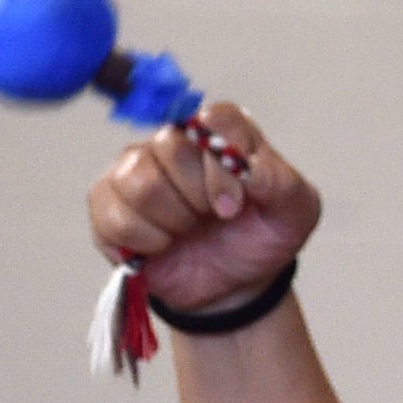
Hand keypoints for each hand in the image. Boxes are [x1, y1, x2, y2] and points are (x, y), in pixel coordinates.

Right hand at [87, 101, 319, 311]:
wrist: (235, 282)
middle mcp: (173, 140)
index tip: (234, 206)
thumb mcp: (295, 213)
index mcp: (222, 132)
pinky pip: (112, 214)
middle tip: (213, 219)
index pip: (212, 120)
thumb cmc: (261, 235)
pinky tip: (162, 245)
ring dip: (171, 220)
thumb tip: (253, 168)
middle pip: (169, 146)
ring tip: (187, 231)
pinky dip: (144, 241)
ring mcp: (134, 167)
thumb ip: (284, 184)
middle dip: (198, 198)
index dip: (221, 167)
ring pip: (138, 180)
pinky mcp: (107, 200)